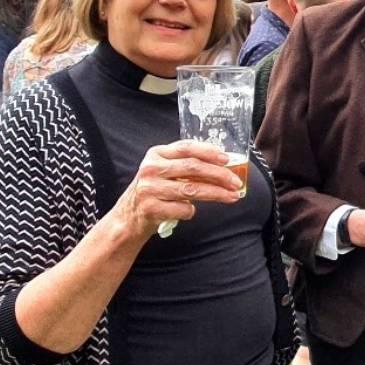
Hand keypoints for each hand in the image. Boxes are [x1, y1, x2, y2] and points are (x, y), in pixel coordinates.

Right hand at [112, 141, 242, 238]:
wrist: (128, 217)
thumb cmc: (154, 191)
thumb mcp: (164, 171)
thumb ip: (187, 165)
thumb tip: (223, 166)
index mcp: (156, 154)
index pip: (187, 147)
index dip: (209, 152)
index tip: (227, 159)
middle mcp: (151, 169)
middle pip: (193, 168)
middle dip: (219, 175)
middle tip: (236, 182)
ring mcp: (149, 189)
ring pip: (191, 189)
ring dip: (216, 194)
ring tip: (231, 196)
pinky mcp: (150, 208)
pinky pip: (182, 209)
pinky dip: (191, 211)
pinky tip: (191, 211)